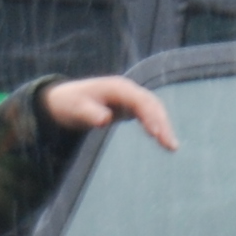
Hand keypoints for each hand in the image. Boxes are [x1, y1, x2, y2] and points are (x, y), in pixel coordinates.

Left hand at [43, 73, 177, 149]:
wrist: (63, 100)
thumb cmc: (69, 103)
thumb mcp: (75, 109)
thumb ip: (89, 113)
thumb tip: (105, 120)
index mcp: (118, 87)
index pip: (140, 100)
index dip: (150, 115)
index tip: (156, 133)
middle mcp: (128, 90)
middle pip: (152, 105)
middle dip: (163, 124)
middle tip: (170, 145)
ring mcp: (131, 98)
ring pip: (154, 110)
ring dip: (164, 127)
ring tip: (172, 148)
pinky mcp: (130, 108)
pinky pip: (149, 115)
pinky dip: (157, 127)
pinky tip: (163, 142)